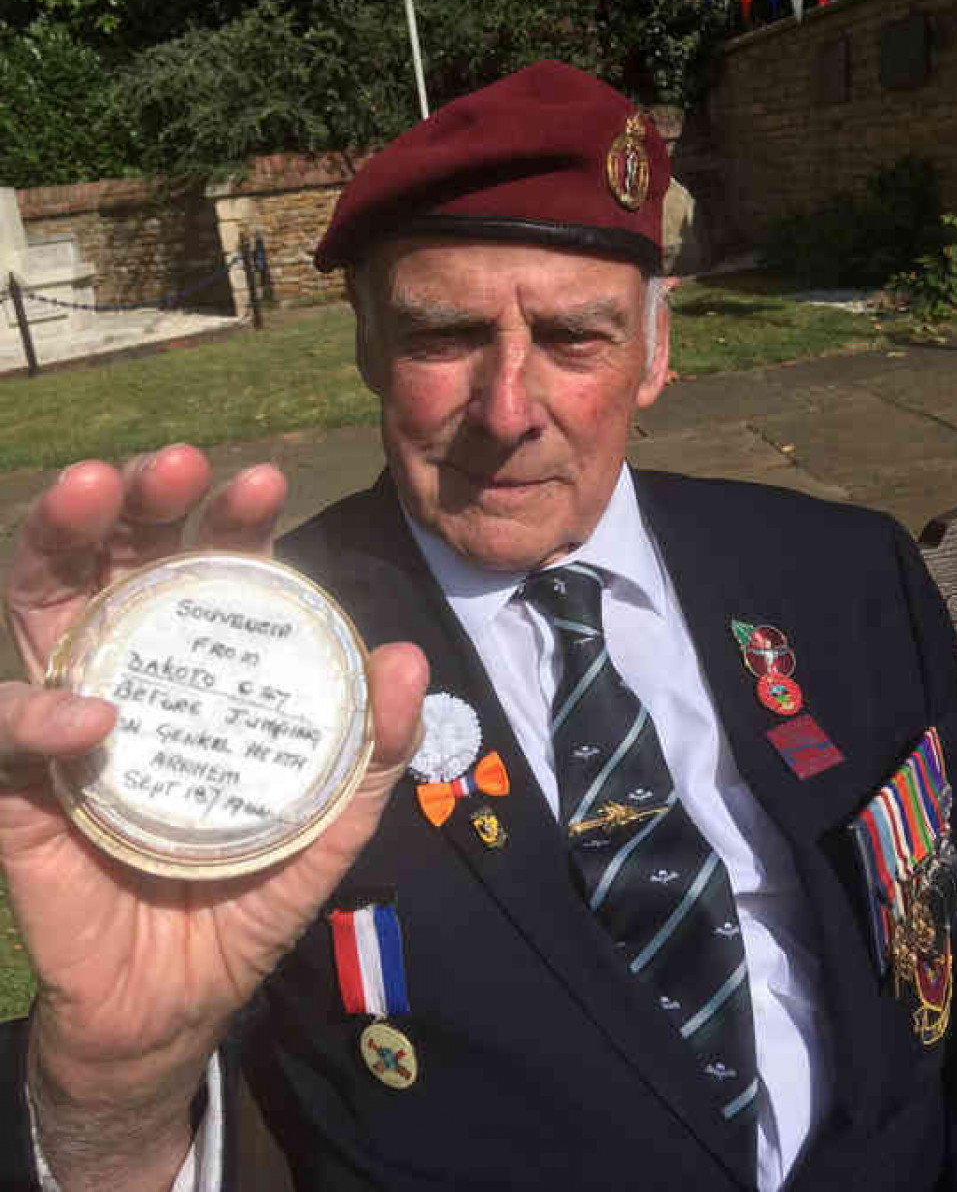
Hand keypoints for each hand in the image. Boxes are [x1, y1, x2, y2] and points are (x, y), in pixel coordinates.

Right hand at [0, 446, 427, 1185]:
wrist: (172, 1003)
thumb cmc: (246, 897)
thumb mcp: (329, 825)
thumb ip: (372, 751)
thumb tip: (409, 660)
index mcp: (201, 671)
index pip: (208, 574)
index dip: (230, 521)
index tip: (263, 480)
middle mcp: (127, 670)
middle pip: (118, 562)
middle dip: (141, 500)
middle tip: (174, 462)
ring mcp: (62, 718)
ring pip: (42, 606)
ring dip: (62, 543)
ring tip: (94, 489)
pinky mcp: (18, 786)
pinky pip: (5, 730)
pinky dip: (36, 713)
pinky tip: (90, 713)